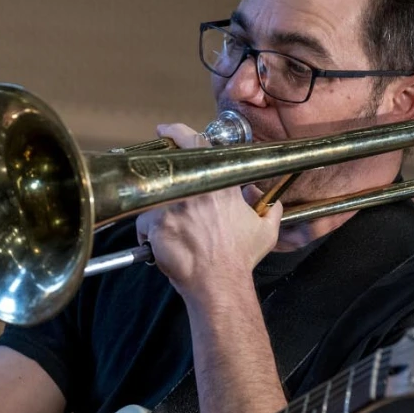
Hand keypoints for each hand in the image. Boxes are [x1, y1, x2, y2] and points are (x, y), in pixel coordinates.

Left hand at [135, 123, 282, 301]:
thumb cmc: (238, 259)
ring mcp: (172, 205)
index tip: (167, 130)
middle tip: (156, 172)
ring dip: (156, 209)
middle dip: (161, 165)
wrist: (218, 282)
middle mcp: (194, 189)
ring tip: (167, 229)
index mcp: (219, 185)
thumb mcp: (265, 231)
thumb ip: (270, 210)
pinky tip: (159, 245)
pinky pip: (142, 222)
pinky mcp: (155, 224)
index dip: (179, 132)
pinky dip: (147, 233)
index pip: (197, 144)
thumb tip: (271, 202)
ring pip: (153, 196)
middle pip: (169, 163)